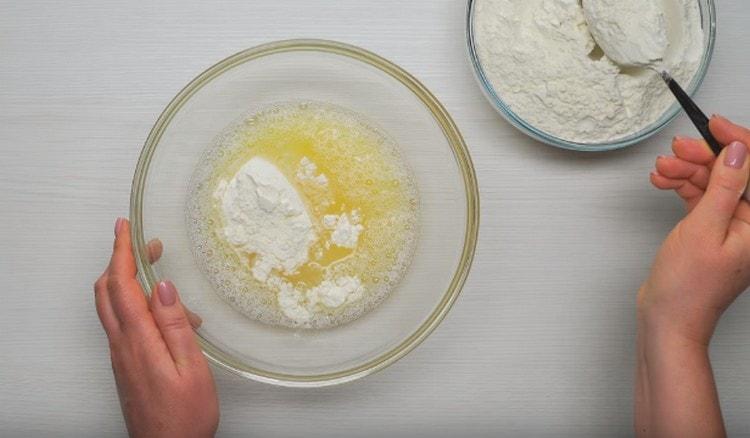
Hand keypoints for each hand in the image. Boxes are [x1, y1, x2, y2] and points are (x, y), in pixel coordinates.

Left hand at [94, 218, 218, 437]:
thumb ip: (174, 325)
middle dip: (120, 260)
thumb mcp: (190, 367)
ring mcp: (121, 356)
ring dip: (128, 281)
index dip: (120, 252)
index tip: (124, 227)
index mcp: (138, 340)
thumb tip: (161, 286)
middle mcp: (122, 345)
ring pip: (112, 307)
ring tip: (159, 272)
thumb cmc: (184, 416)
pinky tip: (170, 317)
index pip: (121, 285)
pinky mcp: (126, 365)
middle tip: (142, 242)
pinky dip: (138, 306)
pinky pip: (124, 325)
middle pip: (107, 292)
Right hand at [643, 116, 749, 342]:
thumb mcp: (704, 228)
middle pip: (734, 173)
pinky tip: (664, 181)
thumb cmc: (689, 287)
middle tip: (678, 148)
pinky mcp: (711, 229)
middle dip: (705, 156)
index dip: (739, 141)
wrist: (669, 319)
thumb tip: (738, 151)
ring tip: (662, 169)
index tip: (714, 125)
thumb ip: (724, 186)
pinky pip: (701, 197)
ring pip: (714, 182)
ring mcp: (732, 226)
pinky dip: (682, 187)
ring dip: (687, 171)